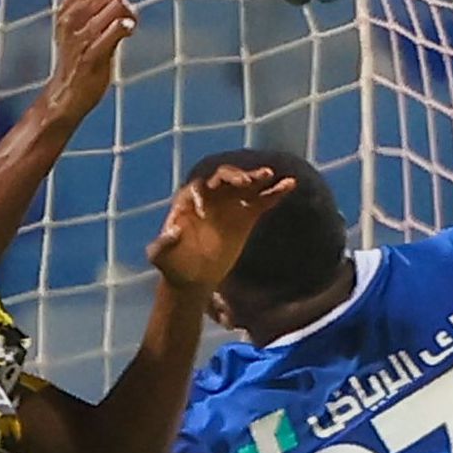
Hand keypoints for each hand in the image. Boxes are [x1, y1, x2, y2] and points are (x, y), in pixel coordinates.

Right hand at [37, 0, 136, 131]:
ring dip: (129, 14)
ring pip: (116, 6)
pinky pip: (117, 29)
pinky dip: (127, 27)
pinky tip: (129, 32)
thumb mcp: (75, 26)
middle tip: (127, 16)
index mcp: (66, 10)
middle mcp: (70, 21)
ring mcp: (81, 38)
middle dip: (124, 1)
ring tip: (129, 26)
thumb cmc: (76, 59)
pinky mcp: (93, 56)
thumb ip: (90, 5)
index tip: (116, 4)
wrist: (66, 95)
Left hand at [147, 155, 297, 293]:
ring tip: (269, 174)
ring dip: (257, 177)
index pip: (198, 186)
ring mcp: (230, 204)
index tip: (207, 210)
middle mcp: (211, 196)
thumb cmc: (175, 265)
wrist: (193, 278)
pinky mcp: (247, 215)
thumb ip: (162, 245)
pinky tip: (290, 184)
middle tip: (246, 181)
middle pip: (224, 177)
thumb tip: (171, 232)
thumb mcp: (162, 257)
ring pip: (246, 185)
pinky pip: (263, 199)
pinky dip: (275, 192)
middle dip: (234, 176)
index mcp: (188, 200)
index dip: (204, 191)